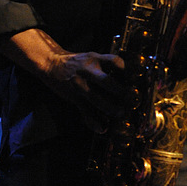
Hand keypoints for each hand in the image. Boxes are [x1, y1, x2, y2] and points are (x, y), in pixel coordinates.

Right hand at [0, 29, 125, 132]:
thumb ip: (106, 64)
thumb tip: (127, 76)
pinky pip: (85, 111)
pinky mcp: (74, 97)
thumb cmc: (78, 62)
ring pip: (96, 99)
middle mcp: (87, 71)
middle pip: (106, 81)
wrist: (52, 64)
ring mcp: (79, 85)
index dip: (126, 70)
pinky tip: (102, 128)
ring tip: (120, 114)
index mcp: (94, 58)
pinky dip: (94, 122)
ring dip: (110, 108)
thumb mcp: (92, 57)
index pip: (114, 61)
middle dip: (120, 92)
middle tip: (131, 99)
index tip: (134, 78)